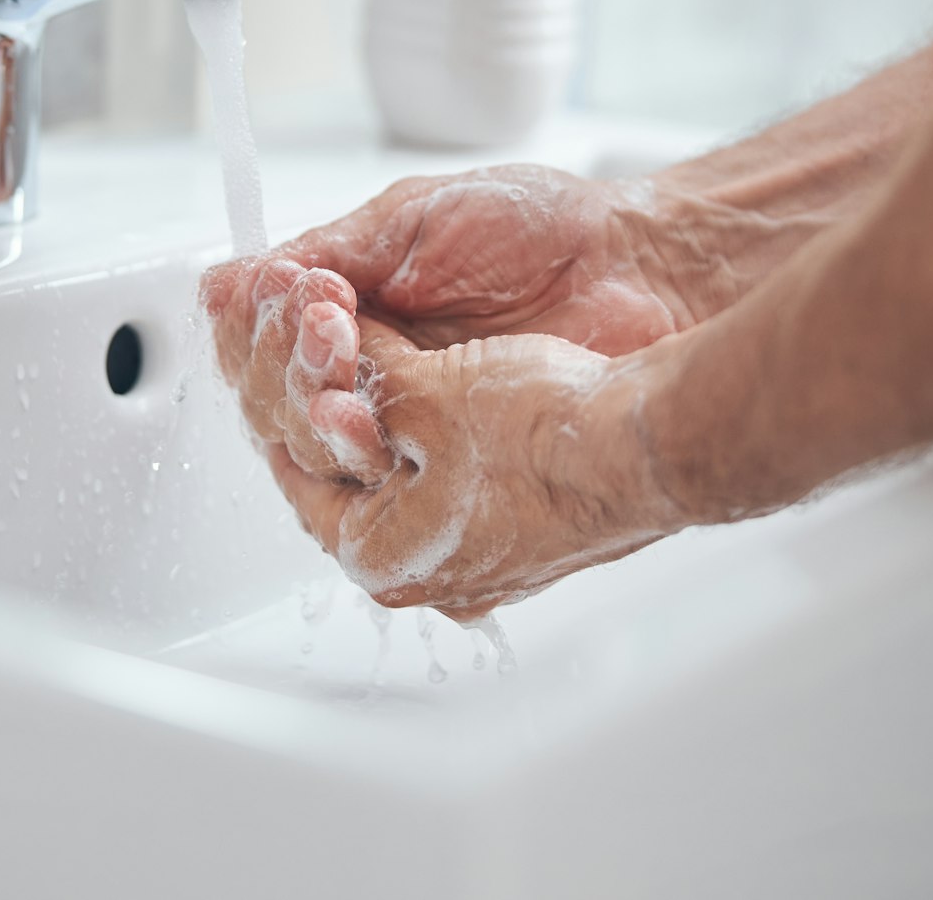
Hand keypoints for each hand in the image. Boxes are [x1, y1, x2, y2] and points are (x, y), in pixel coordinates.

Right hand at [200, 164, 751, 503]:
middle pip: (279, 406)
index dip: (254, 327)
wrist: (642, 268)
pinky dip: (360, 445)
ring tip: (337, 353)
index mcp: (355, 319)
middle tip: (320, 316)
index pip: (266, 348)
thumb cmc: (544, 230)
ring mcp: (412, 430)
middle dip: (283, 360)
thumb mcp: (411, 220)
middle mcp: (374, 382)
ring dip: (313, 401)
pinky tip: (360, 416)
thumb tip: (227, 280)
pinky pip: (382, 483)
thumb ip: (324, 254)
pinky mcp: (452, 470)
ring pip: (319, 448)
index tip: (273, 292)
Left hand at [263, 325, 678, 619]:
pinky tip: (470, 406)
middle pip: (359, 490)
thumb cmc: (539, 433)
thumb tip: (327, 348)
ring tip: (412, 381)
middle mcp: (431, 583)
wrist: (646, 449)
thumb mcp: (420, 388)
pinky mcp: (532, 550)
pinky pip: (469, 498)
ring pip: (416, 491)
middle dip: (350, 424)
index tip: (285, 375)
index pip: (301, 479)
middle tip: (342, 370)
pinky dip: (456, 454)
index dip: (291, 411)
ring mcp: (487, 573)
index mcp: (381, 557)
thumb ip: (360, 374)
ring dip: (406, 437)